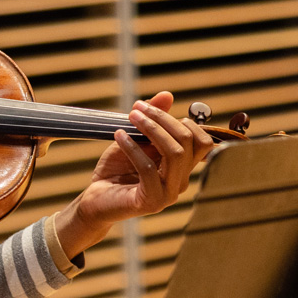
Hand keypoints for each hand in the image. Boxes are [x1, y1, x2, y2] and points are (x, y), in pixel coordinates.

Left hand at [54, 91, 215, 257]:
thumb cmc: (116, 171)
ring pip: (174, 154)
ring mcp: (168, 194)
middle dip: (163, 119)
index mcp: (182, 168)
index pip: (202, 141)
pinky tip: (119, 136)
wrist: (95, 199)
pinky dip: (133, 147)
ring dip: (152, 129)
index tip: (152, 108)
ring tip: (131, 117)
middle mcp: (180, 182)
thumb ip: (153, 121)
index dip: (182, 120)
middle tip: (138, 108)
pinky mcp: (151, 202)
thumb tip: (167, 95)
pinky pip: (148, 168)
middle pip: (188, 142)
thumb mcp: (135, 140)